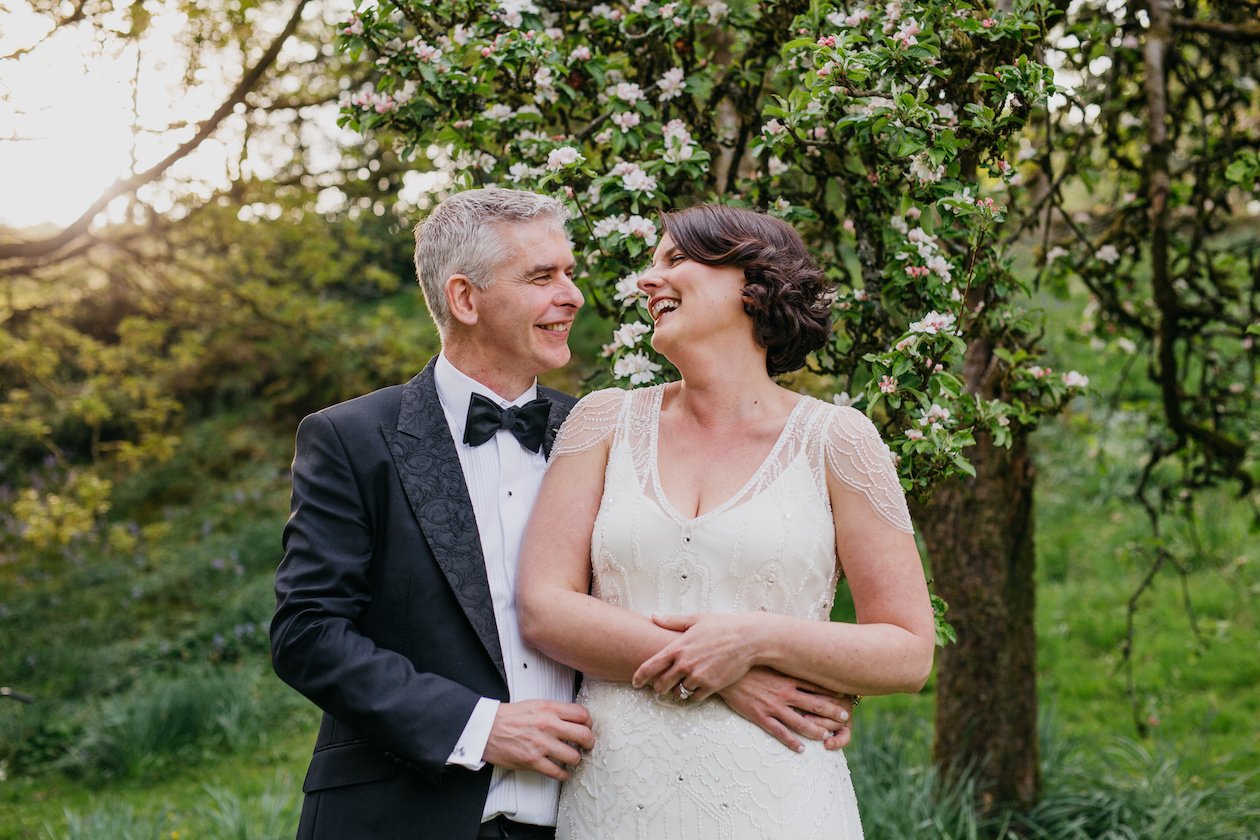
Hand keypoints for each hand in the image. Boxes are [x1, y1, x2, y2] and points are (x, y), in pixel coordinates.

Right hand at [482, 700, 594, 780]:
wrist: (487, 728)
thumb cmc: (509, 716)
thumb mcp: (535, 704)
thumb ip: (555, 710)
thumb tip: (573, 718)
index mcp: (549, 709)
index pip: (582, 714)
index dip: (589, 722)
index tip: (588, 727)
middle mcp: (548, 725)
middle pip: (584, 735)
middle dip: (589, 742)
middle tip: (587, 745)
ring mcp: (541, 744)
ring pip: (574, 756)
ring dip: (575, 759)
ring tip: (572, 758)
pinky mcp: (533, 761)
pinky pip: (557, 772)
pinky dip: (564, 774)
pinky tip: (563, 772)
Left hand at [632, 613, 758, 701]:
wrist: (748, 639)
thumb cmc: (722, 626)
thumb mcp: (695, 619)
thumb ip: (672, 621)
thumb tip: (653, 616)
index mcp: (677, 647)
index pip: (650, 666)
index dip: (639, 677)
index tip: (636, 682)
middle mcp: (684, 664)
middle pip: (660, 685)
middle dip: (658, 687)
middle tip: (660, 686)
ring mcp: (697, 676)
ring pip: (678, 692)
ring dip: (677, 691)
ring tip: (680, 686)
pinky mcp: (711, 686)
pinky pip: (694, 698)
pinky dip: (692, 695)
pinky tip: (695, 689)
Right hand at [719, 667, 854, 752]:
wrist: (722, 672)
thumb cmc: (744, 663)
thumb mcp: (764, 657)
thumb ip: (780, 657)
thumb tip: (790, 646)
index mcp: (787, 677)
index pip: (816, 685)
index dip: (831, 691)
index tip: (844, 695)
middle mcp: (784, 692)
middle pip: (815, 704)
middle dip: (831, 712)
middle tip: (844, 718)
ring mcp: (773, 706)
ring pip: (801, 722)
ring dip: (816, 730)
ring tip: (826, 737)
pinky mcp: (760, 716)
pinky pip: (779, 732)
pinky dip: (792, 742)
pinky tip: (800, 749)